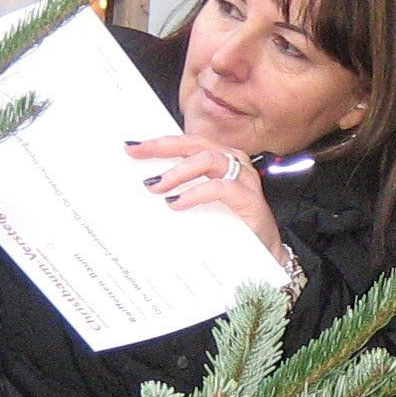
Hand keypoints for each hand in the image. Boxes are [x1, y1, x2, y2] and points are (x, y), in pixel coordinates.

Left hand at [130, 134, 280, 257]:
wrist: (263, 253)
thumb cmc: (230, 226)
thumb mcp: (200, 205)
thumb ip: (180, 192)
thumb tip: (146, 188)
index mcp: (220, 159)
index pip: (186, 143)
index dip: (159, 143)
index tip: (132, 147)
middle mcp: (233, 161)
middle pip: (195, 144)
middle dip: (164, 147)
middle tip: (138, 154)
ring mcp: (244, 178)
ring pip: (208, 159)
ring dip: (179, 171)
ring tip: (157, 186)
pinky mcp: (250, 198)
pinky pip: (220, 188)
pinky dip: (196, 193)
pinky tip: (177, 203)